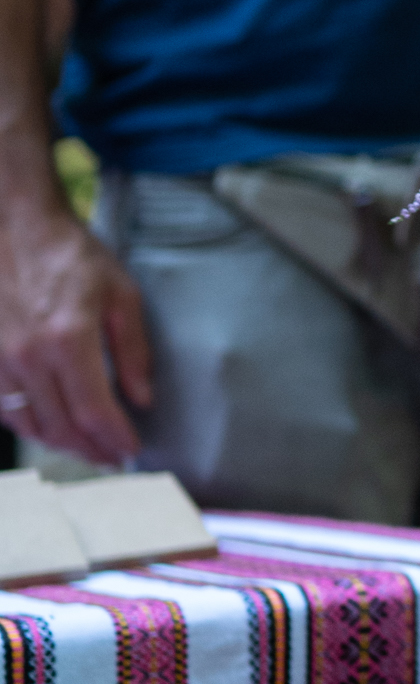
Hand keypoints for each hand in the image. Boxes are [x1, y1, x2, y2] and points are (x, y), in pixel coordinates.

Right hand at [0, 199, 151, 464]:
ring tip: (85, 448)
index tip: (131, 450)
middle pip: (61, 428)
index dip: (115, 439)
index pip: (94, 412)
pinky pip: (3, 409)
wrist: (14, 225)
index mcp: (68, 339)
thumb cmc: (70, 254)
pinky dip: (29, 426)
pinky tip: (50, 426)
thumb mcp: (120, 293)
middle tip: (112, 458)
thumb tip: (142, 398)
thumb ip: (133, 350)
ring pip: (29, 425)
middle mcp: (28, 356)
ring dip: (60, 444)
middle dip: (92, 451)